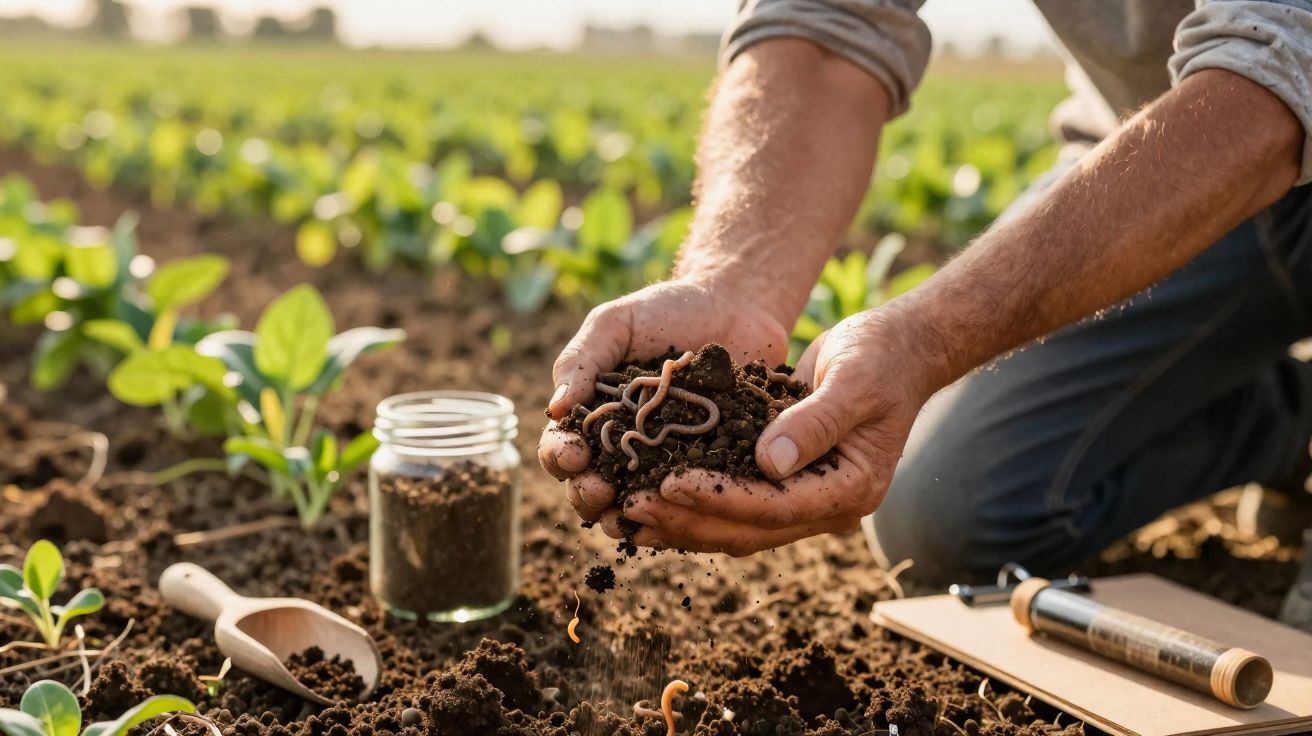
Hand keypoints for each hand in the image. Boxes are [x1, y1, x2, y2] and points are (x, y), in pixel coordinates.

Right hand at [537, 275, 791, 520]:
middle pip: (592, 487)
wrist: (736, 307)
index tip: (572, 454)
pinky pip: (688, 504)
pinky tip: (677, 520)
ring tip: (627, 518)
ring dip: (624, 518)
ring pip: (635, 507)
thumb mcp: (617, 324)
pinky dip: (677, 518)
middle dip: (587, 494)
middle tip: (598, 490)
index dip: (560, 456)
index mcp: (594, 418)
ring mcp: (666, 465)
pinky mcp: (708, 472)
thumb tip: (555, 409)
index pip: (563, 447)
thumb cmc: (667, 312)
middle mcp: (625, 449)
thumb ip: (582, 360)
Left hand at [596, 308, 944, 554]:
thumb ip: (814, 422)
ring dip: (683, 523)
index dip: (719, 498)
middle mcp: (828, 506)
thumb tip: (769, 463)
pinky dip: (695, 504)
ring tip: (626, 513)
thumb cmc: (881, 357)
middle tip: (630, 507)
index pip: (776, 506)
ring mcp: (806, 498)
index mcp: (850, 489)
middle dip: (688, 520)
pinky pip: (735, 505)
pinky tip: (650, 495)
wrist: (899, 350)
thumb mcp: (854, 380)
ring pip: (737, 528)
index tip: (669, 483)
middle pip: (749, 529)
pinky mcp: (785, 482)